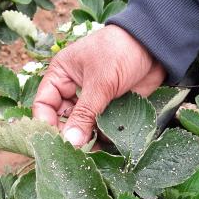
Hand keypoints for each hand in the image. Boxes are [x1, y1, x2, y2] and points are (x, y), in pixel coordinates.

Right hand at [32, 25, 165, 145]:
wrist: (155, 45)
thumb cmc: (120, 52)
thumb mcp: (100, 82)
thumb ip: (85, 113)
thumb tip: (70, 142)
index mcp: (60, 75)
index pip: (43, 104)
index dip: (46, 124)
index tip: (55, 144)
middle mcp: (72, 88)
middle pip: (62, 119)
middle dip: (69, 135)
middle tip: (77, 152)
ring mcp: (92, 99)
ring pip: (82, 126)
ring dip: (87, 139)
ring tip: (93, 153)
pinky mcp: (110, 107)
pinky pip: (101, 127)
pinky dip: (103, 137)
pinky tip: (107, 147)